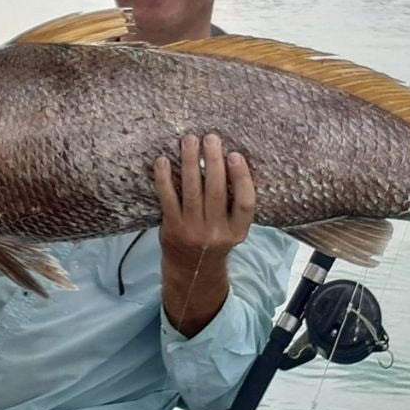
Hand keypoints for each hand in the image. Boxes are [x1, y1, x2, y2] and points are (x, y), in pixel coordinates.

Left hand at [154, 133, 255, 335]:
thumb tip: (228, 159)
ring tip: (189, 140)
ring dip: (190, 162)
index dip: (242, 178)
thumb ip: (233, 203)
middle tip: (210, 138)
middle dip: (213, 161)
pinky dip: (164, 178)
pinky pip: (168, 198)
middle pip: (217, 191)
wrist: (190, 271)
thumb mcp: (231, 228)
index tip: (235, 155)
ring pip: (192, 191)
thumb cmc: (213, 239)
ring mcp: (193, 230)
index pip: (246, 203)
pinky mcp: (172, 227)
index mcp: (237, 231)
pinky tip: (163, 161)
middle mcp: (217, 232)